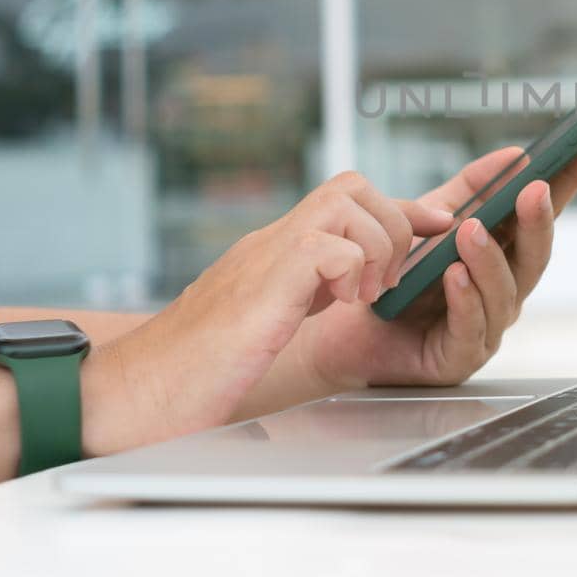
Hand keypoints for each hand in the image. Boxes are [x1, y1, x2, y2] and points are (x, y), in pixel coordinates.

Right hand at [82, 172, 452, 454]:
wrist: (134, 392)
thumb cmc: (193, 372)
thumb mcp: (265, 321)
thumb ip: (302, 292)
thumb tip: (342, 283)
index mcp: (278, 251)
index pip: (351, 201)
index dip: (404, 208)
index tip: (442, 221)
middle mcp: (273, 241)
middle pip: (355, 184)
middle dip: (392, 227)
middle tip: (381, 283)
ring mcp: (267, 254)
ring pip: (351, 204)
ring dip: (376, 250)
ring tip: (358, 296)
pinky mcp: (266, 280)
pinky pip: (333, 245)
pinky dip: (351, 271)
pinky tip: (336, 305)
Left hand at [291, 137, 576, 393]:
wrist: (343, 324)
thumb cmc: (394, 273)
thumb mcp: (429, 217)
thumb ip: (471, 187)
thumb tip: (516, 154)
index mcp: (504, 252)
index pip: (543, 213)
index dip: (571, 180)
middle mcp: (504, 289)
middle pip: (535, 256)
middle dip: (538, 222)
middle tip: (536, 190)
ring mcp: (488, 326)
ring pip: (504, 292)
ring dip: (489, 260)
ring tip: (470, 232)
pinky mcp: (459, 358)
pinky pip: (471, 328)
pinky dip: (464, 300)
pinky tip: (454, 277)